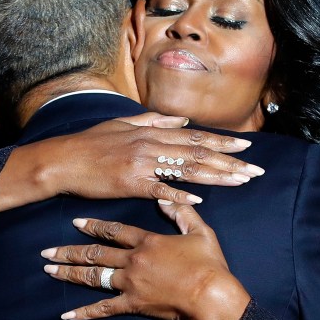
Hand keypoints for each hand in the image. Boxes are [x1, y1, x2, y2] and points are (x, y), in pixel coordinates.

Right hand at [0, 113, 263, 210]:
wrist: (64, 159)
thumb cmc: (92, 142)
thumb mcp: (124, 123)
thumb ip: (154, 119)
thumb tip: (181, 120)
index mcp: (152, 131)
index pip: (196, 136)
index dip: (223, 142)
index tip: (247, 146)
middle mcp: (152, 143)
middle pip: (199, 153)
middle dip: (231, 161)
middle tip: (256, 169)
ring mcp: (142, 163)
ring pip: (187, 169)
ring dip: (217, 176)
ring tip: (241, 181)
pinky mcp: (131, 183)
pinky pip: (160, 189)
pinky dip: (181, 193)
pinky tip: (201, 199)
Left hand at [41, 201, 250, 319]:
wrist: (212, 295)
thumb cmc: (209, 265)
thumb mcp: (200, 232)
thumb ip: (181, 214)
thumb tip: (166, 198)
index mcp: (148, 241)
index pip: (114, 230)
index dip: (93, 226)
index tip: (75, 222)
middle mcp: (133, 260)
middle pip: (95, 252)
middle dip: (69, 251)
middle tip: (47, 251)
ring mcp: (130, 282)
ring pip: (93, 276)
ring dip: (69, 273)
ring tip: (50, 270)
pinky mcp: (133, 304)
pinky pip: (103, 309)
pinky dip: (84, 313)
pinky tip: (68, 314)